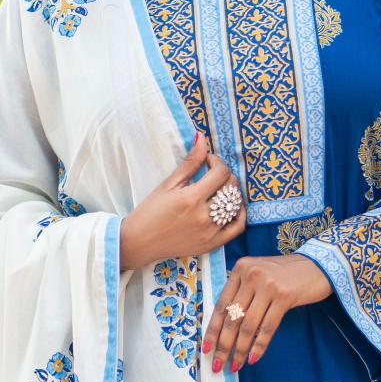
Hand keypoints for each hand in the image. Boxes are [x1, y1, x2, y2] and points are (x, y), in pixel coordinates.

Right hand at [118, 131, 244, 270]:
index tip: (208, 161)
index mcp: (191, 198)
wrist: (140, 242)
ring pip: (235, 206)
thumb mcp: (168, 184)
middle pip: (231, 188)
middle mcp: (203, 216)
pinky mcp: (212, 244)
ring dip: (232, 192)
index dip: (217, 162)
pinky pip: (237, 228)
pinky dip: (240, 214)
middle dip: (225, 175)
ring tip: (221, 189)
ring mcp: (210, 232)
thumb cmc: (150, 212)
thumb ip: (189, 162)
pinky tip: (234, 206)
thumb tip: (202, 137)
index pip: (220, 173)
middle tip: (214, 173)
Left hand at [202, 250, 332, 373]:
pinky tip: (254, 359)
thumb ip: (242, 291)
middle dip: (223, 345)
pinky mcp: (284, 296)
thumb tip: (225, 326)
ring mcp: (268, 285)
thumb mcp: (260, 274)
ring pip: (248, 325)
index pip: (221, 304)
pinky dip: (259, 346)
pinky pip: (267, 327)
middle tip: (217, 365)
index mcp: (240, 269)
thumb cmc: (287, 274)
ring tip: (235, 366)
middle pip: (232, 317)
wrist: (319, 265)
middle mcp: (251, 274)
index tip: (206, 350)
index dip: (212, 330)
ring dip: (240, 350)